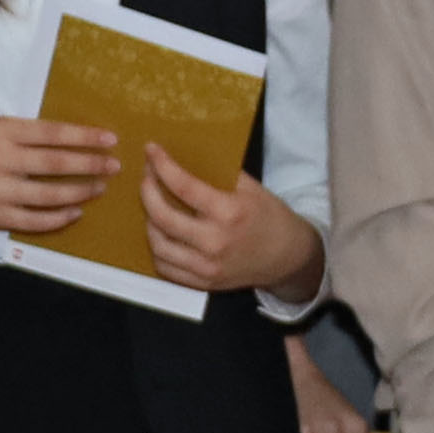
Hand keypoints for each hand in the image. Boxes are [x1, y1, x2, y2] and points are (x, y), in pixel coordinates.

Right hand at [0, 116, 119, 240]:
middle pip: (53, 164)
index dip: (84, 137)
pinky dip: (59, 218)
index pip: (51, 133)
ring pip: (48, 195)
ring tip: (99, 188)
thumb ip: (34, 134)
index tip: (110, 139)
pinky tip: (76, 211)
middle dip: (89, 165)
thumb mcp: (1, 132)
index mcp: (3, 132)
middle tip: (113, 166)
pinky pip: (35, 220)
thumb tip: (84, 139)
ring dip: (79, 192)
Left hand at [138, 142, 317, 296]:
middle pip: (163, 216)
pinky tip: (160, 232)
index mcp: (229, 212)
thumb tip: (186, 156)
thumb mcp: (252, 189)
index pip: (184, 187)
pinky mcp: (203, 282)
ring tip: (151, 205)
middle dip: (147, 191)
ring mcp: (207, 266)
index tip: (151, 150)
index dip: (162, 166)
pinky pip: (166, 267)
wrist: (287, 258)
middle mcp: (215, 241)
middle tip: (146, 177)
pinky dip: (157, 248)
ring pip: (158, 244)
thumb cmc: (270, 218)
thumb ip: (220, 174)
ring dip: (148, 221)